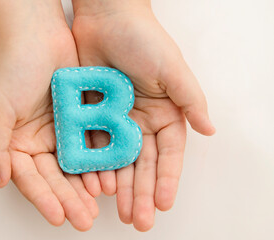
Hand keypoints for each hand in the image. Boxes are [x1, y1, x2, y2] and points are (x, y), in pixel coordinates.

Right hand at [0, 0, 97, 230]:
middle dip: (69, 199)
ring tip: (98, 205)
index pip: (30, 178)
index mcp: (16, 142)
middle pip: (55, 177)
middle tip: (84, 219)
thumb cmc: (12, 67)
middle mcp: (38, 140)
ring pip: (74, 165)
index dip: (44, 199)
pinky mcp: (79, 119)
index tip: (59, 217)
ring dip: (85, 186)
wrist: (37, 33)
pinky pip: (90, 144)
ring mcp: (60, 131)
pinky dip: (97, 161)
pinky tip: (107, 176)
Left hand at [72, 0, 214, 230]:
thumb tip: (210, 130)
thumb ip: (190, 100)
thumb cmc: (143, 38)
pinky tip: (95, 186)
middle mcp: (142, 121)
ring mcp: (116, 120)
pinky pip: (93, 146)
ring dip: (119, 186)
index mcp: (164, 112)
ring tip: (118, 211)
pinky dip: (95, 166)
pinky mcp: (93, 115)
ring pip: (118, 161)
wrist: (105, 16)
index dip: (166, 179)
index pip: (168, 153)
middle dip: (142, 192)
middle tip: (138, 219)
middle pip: (143, 164)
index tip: (163, 203)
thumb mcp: (171, 68)